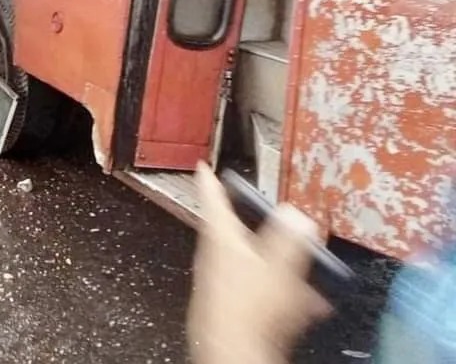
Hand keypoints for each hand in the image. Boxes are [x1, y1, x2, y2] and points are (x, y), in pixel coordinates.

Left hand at [186, 163, 331, 363]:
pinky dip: (286, 295)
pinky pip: (262, 292)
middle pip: (240, 235)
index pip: (212, 199)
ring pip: (257, 266)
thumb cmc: (246, 308)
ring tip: (310, 282)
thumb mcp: (278, 265)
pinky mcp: (234, 307)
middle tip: (284, 229)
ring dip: (285, 271)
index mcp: (221, 239)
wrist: (234, 351)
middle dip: (268, 234)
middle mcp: (216, 259)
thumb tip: (295, 214)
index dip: (209, 181)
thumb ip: (288, 238)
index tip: (202, 167)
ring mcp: (224, 284)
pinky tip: (307, 306)